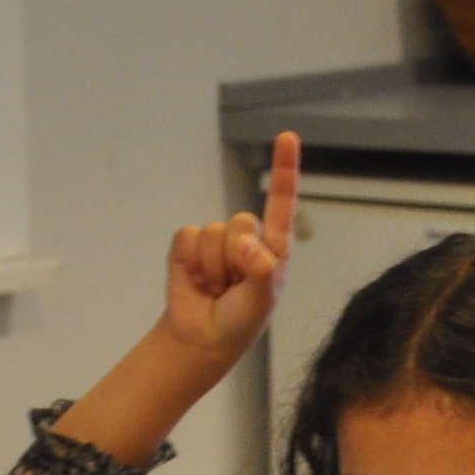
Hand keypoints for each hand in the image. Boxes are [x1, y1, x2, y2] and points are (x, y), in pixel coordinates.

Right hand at [158, 130, 297, 365]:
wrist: (201, 338)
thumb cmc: (240, 320)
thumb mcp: (262, 300)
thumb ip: (261, 270)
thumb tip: (244, 242)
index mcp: (273, 246)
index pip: (282, 201)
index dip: (284, 168)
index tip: (287, 136)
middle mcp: (246, 238)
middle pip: (243, 220)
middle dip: (236, 257)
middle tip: (233, 285)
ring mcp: (216, 240)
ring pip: (214, 231)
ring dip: (212, 267)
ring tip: (215, 288)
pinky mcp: (186, 245)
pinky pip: (187, 237)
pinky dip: (190, 263)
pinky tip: (195, 281)